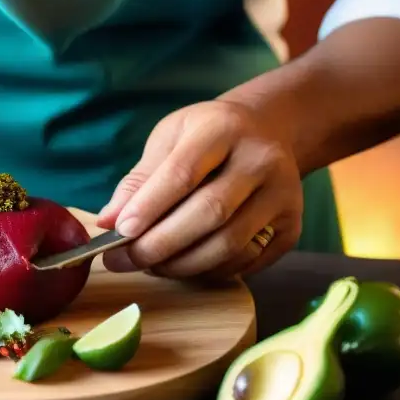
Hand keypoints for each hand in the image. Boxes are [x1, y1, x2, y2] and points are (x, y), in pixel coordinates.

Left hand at [96, 101, 303, 279]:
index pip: (183, 173)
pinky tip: (183, 265)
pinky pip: (246, 261)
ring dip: (181, 264)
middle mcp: (261, 160)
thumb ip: (140, 178)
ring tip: (149, 265)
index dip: (149, 207)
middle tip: (122, 260)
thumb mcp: (170, 138)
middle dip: (159, 244)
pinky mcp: (292, 227)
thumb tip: (108, 221)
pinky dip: (208, 270)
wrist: (269, 131)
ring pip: (228, 244)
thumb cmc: (207, 135)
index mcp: (223, 129)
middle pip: (208, 213)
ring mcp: (283, 196)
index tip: (118, 232)